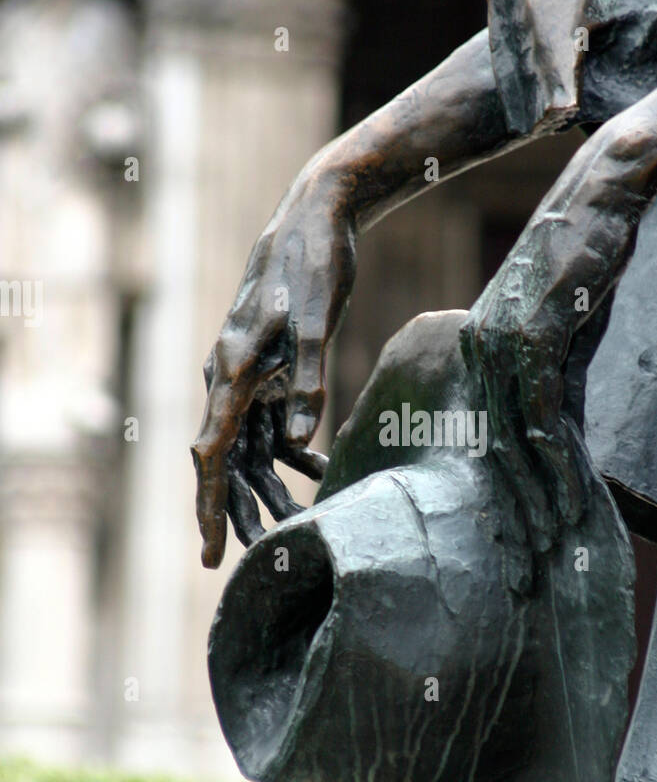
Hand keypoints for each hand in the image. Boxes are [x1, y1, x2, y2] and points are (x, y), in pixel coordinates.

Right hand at [192, 179, 353, 567]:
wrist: (313, 218)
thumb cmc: (312, 265)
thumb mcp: (319, 321)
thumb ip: (312, 380)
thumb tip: (302, 444)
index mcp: (231, 370)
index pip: (212, 454)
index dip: (211, 507)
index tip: (213, 553)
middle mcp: (230, 380)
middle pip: (227, 463)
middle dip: (241, 513)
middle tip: (260, 562)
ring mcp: (248, 378)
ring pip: (251, 450)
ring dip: (271, 489)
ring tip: (299, 529)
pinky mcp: (269, 372)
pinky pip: (273, 426)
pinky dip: (294, 453)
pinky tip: (320, 472)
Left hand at [459, 228, 584, 561]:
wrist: (601, 197)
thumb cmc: (585, 261)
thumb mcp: (564, 333)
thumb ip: (555, 383)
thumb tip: (558, 437)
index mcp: (475, 353)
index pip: (482, 439)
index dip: (498, 496)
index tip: (506, 541)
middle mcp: (478, 355)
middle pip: (489, 453)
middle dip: (505, 518)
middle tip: (511, 572)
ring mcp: (502, 350)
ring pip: (513, 447)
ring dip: (531, 506)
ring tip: (541, 556)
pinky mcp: (534, 343)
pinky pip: (542, 420)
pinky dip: (557, 468)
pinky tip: (565, 508)